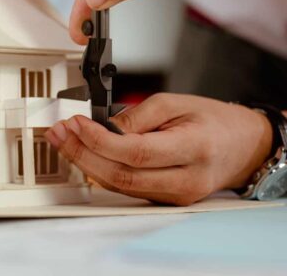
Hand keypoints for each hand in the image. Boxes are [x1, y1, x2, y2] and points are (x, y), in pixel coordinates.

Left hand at [45, 93, 273, 205]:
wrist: (243, 145)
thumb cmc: (213, 121)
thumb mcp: (175, 102)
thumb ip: (137, 116)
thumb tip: (100, 127)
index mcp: (193, 149)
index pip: (135, 152)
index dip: (98, 140)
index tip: (76, 123)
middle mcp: (185, 179)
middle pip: (121, 175)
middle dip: (81, 153)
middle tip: (59, 132)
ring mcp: (176, 195)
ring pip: (119, 186)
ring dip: (84, 162)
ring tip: (63, 140)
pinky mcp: (166, 199)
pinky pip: (126, 189)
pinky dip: (100, 171)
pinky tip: (83, 154)